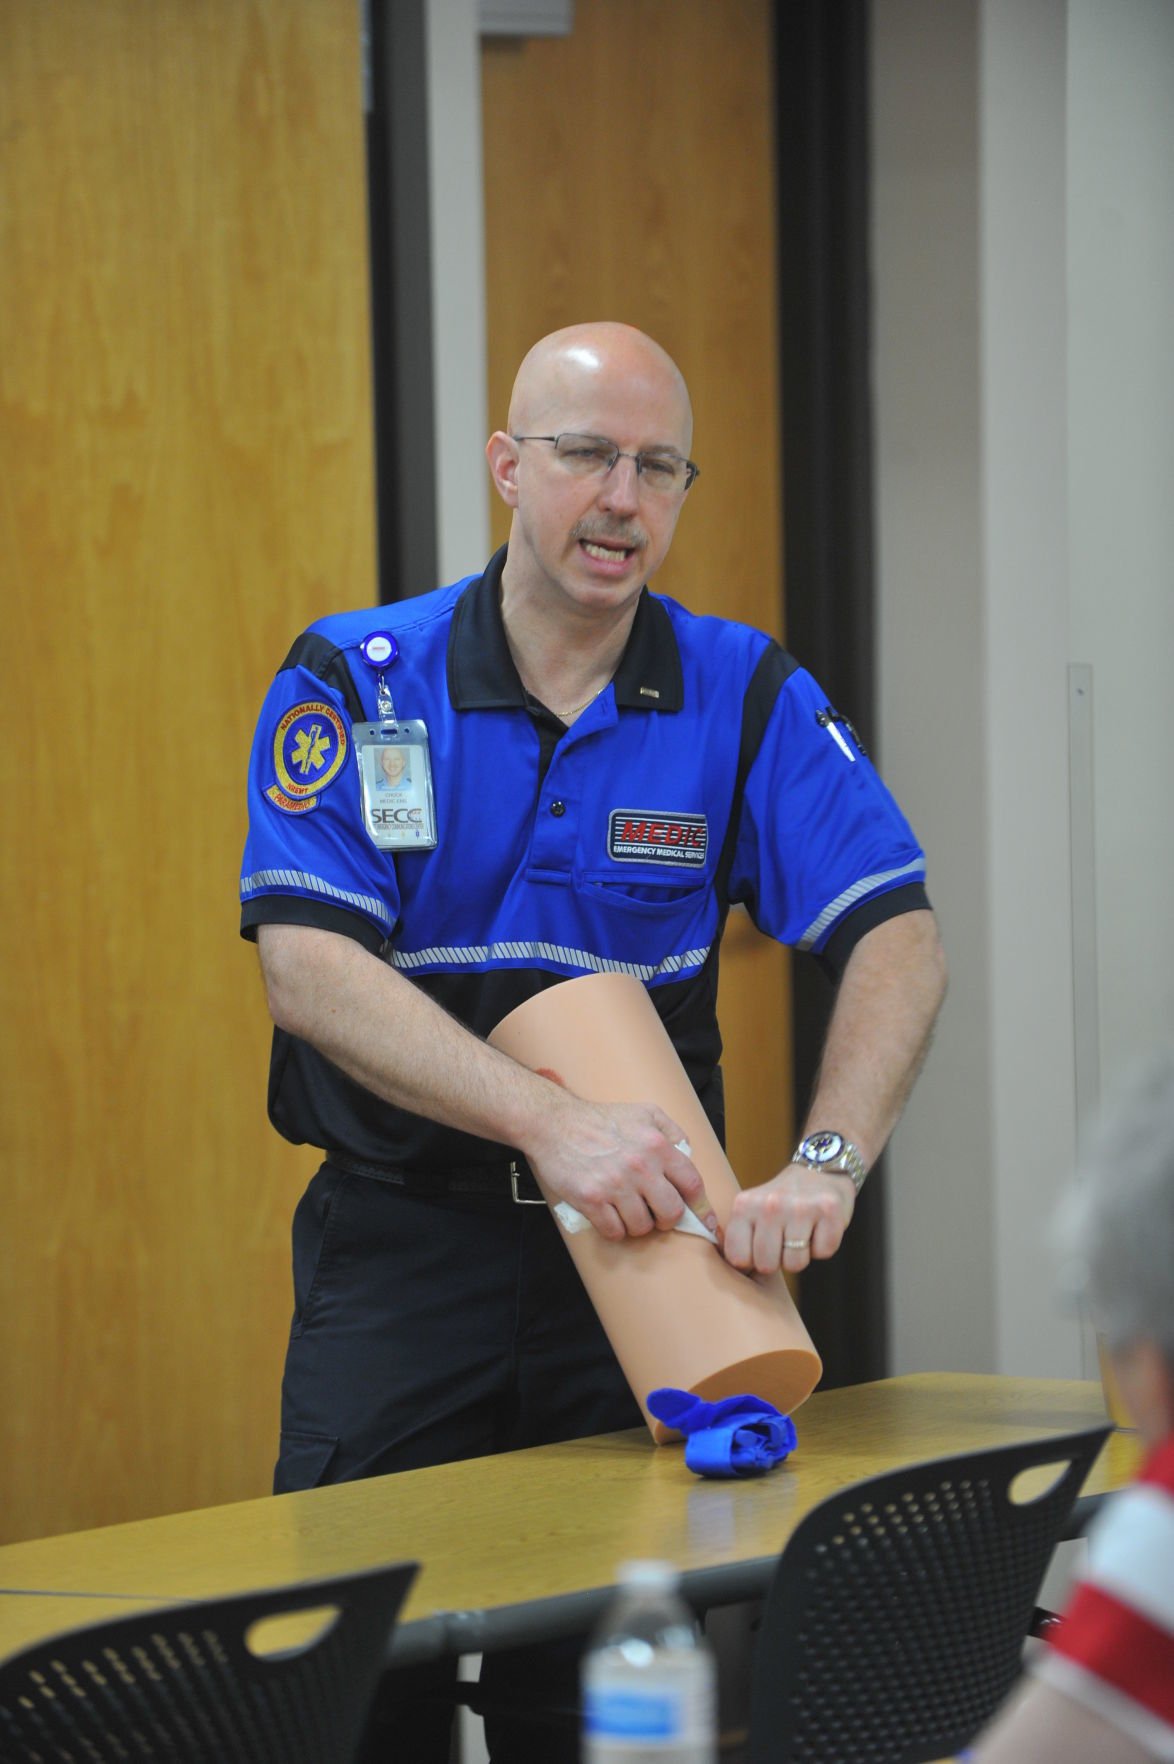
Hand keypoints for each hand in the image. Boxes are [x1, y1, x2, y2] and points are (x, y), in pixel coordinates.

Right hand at [525, 1094, 716, 1241]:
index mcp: (657, 1145)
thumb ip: (672, 1131)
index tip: (705, 1223)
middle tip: (655, 1213)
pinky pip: (614, 1231)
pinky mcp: (591, 1199)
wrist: (555, 1124)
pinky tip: (608, 1215)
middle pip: (672, 1213)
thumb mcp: (644, 1112)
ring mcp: (615, 1184)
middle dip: (666, 1219)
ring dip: (637, 1224)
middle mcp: (640, 1166)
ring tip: (627, 1210)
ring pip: (642, 1226)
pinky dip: (614, 1229)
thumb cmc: (601, 1120)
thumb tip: (689, 1155)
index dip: (702, 1209)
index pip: (693, 1185)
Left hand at [722, 1164, 855, 1274]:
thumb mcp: (750, 1208)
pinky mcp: (829, 1210)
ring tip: (802, 1231)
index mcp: (744, 1205)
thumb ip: (737, 1236)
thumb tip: (734, 1271)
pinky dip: (823, 1246)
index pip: (738, 1259)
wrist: (819, 1170)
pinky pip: (823, 1252)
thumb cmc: (781, 1200)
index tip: (759, 1248)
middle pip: (767, 1265)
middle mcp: (770, 1205)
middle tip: (783, 1239)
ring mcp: (800, 1207)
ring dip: (801, 1254)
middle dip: (777, 1260)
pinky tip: (819, 1226)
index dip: (751, 1261)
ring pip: (795, 1263)